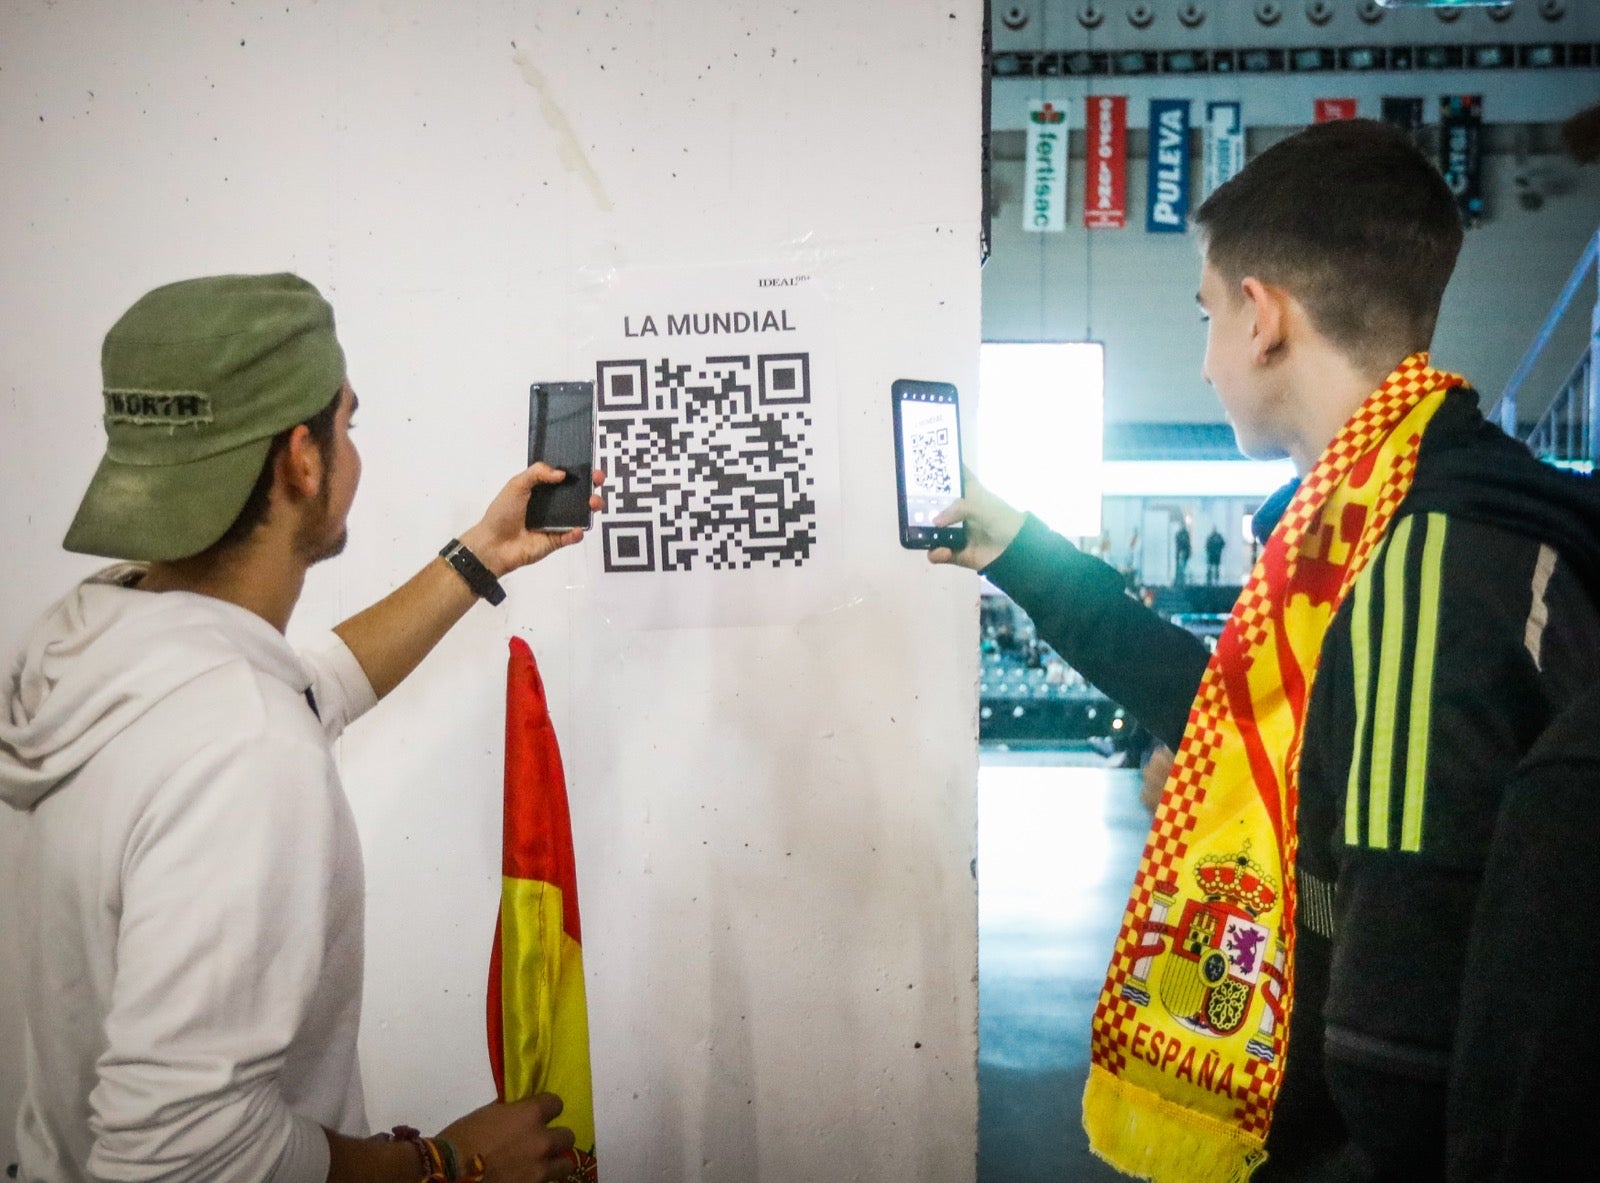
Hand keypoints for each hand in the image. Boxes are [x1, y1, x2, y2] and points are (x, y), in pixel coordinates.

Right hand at [438, 1094, 578, 1182]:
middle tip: (540, 1142)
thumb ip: (510, 1111)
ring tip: (539, 1164)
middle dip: (555, 1138)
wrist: (448, 1173)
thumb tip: (517, 1112)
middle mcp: (542, 1141)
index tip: (540, 1113)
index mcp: (530, 1115)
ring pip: (565, 1164)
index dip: (547, 1108)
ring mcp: (540, 1170)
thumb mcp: (486, 1114)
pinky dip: (538, 1179)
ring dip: (554, 1162)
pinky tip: (525, 1177)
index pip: (556, 1103)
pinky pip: (546, 1182)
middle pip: (567, 1136)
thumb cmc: (461, 1139)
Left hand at [458, 464, 606, 577]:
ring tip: (593, 504)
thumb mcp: (516, 485)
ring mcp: (557, 523)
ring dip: (590, 508)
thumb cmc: (502, 512)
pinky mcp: (557, 541)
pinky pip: (572, 536)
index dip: (580, 473)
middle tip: (597, 483)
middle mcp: (553, 505)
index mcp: (543, 490)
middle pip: (578, 495)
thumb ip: (537, 473)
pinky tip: (576, 530)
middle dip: (591, 488)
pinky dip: (577, 533)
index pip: (566, 479)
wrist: (494, 544)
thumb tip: (562, 474)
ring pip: (580, 515)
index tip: (591, 470)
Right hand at [927, 467, 1025, 571]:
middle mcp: (960, 511)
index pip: (954, 477)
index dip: (942, 470)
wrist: (1018, 550)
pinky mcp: (956, 552)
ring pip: (932, 531)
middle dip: (921, 506)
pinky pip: (938, 553)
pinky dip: (936, 553)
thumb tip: (935, 522)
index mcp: (969, 493)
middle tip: (909, 506)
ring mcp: (957, 532)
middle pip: (935, 504)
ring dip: (924, 532)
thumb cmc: (1002, 519)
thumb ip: (956, 509)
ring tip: (920, 533)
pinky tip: (942, 552)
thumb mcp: (980, 505)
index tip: (923, 464)